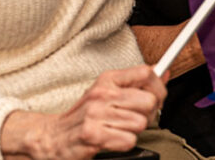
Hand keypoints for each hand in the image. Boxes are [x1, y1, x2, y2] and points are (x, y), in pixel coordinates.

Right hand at [1, 65, 163, 158]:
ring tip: (117, 130)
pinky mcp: (93, 135)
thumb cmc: (83, 116)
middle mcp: (101, 94)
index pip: (146, 73)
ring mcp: (96, 114)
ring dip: (132, 131)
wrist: (52, 137)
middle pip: (149, 101)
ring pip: (140, 123)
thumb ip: (135, 82)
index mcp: (106, 80)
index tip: (156, 97)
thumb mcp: (106, 92)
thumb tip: (162, 70)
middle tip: (133, 119)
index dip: (158, 88)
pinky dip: (123, 144)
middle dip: (147, 115)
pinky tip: (111, 140)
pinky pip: (129, 140)